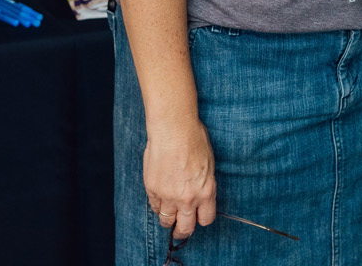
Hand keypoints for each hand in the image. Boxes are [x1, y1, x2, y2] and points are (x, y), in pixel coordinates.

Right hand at [144, 121, 216, 239]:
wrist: (173, 130)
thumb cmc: (193, 140)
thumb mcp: (208, 164)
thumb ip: (204, 184)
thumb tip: (201, 195)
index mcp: (206, 192)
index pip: (206, 219)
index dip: (201, 219)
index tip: (198, 218)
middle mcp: (188, 199)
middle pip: (186, 228)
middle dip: (183, 231)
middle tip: (180, 230)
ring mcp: (169, 196)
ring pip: (167, 220)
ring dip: (168, 220)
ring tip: (168, 217)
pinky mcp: (153, 190)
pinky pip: (154, 207)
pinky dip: (157, 207)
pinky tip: (160, 201)